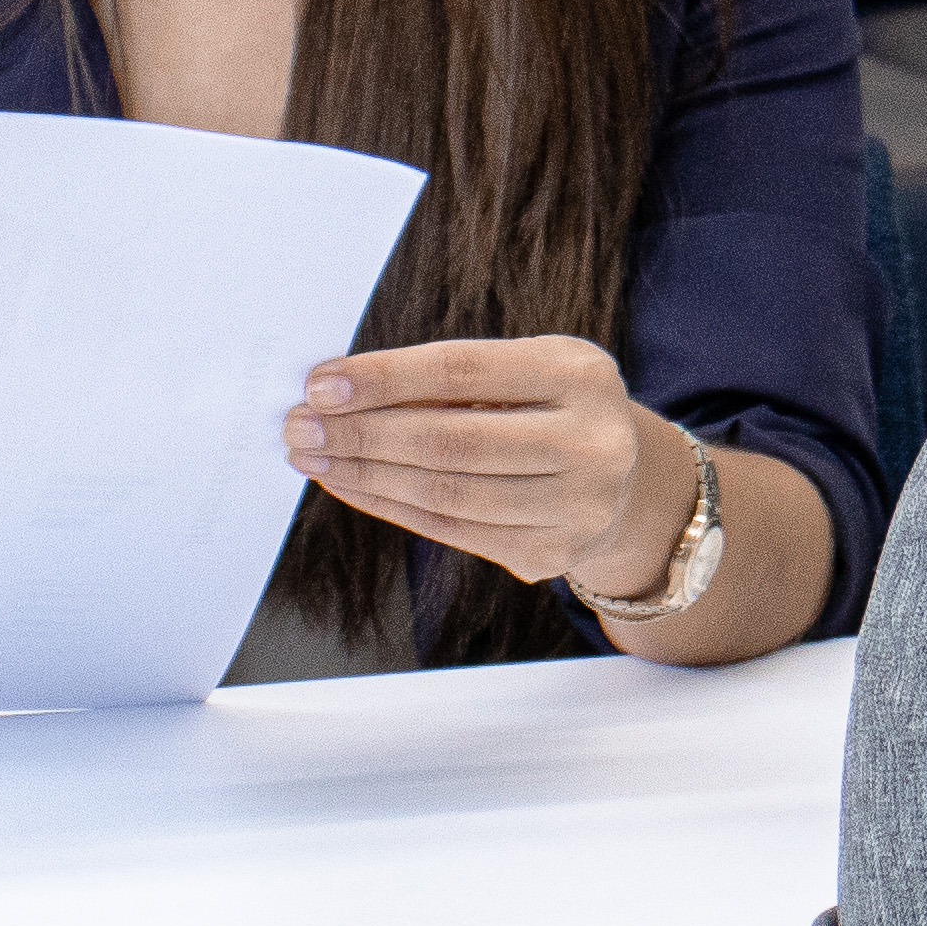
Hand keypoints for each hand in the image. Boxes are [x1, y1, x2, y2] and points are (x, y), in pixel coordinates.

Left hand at [280, 335, 688, 594]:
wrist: (627, 484)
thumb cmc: (550, 410)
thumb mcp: (525, 371)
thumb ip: (451, 378)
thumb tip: (337, 391)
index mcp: (580, 374)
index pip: (463, 371)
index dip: (384, 378)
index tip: (320, 384)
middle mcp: (591, 442)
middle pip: (450, 440)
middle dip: (361, 434)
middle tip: (299, 426)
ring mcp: (578, 506)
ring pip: (446, 494)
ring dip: (365, 476)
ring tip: (314, 457)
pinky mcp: (552, 554)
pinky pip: (451, 532)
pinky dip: (389, 507)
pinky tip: (351, 486)